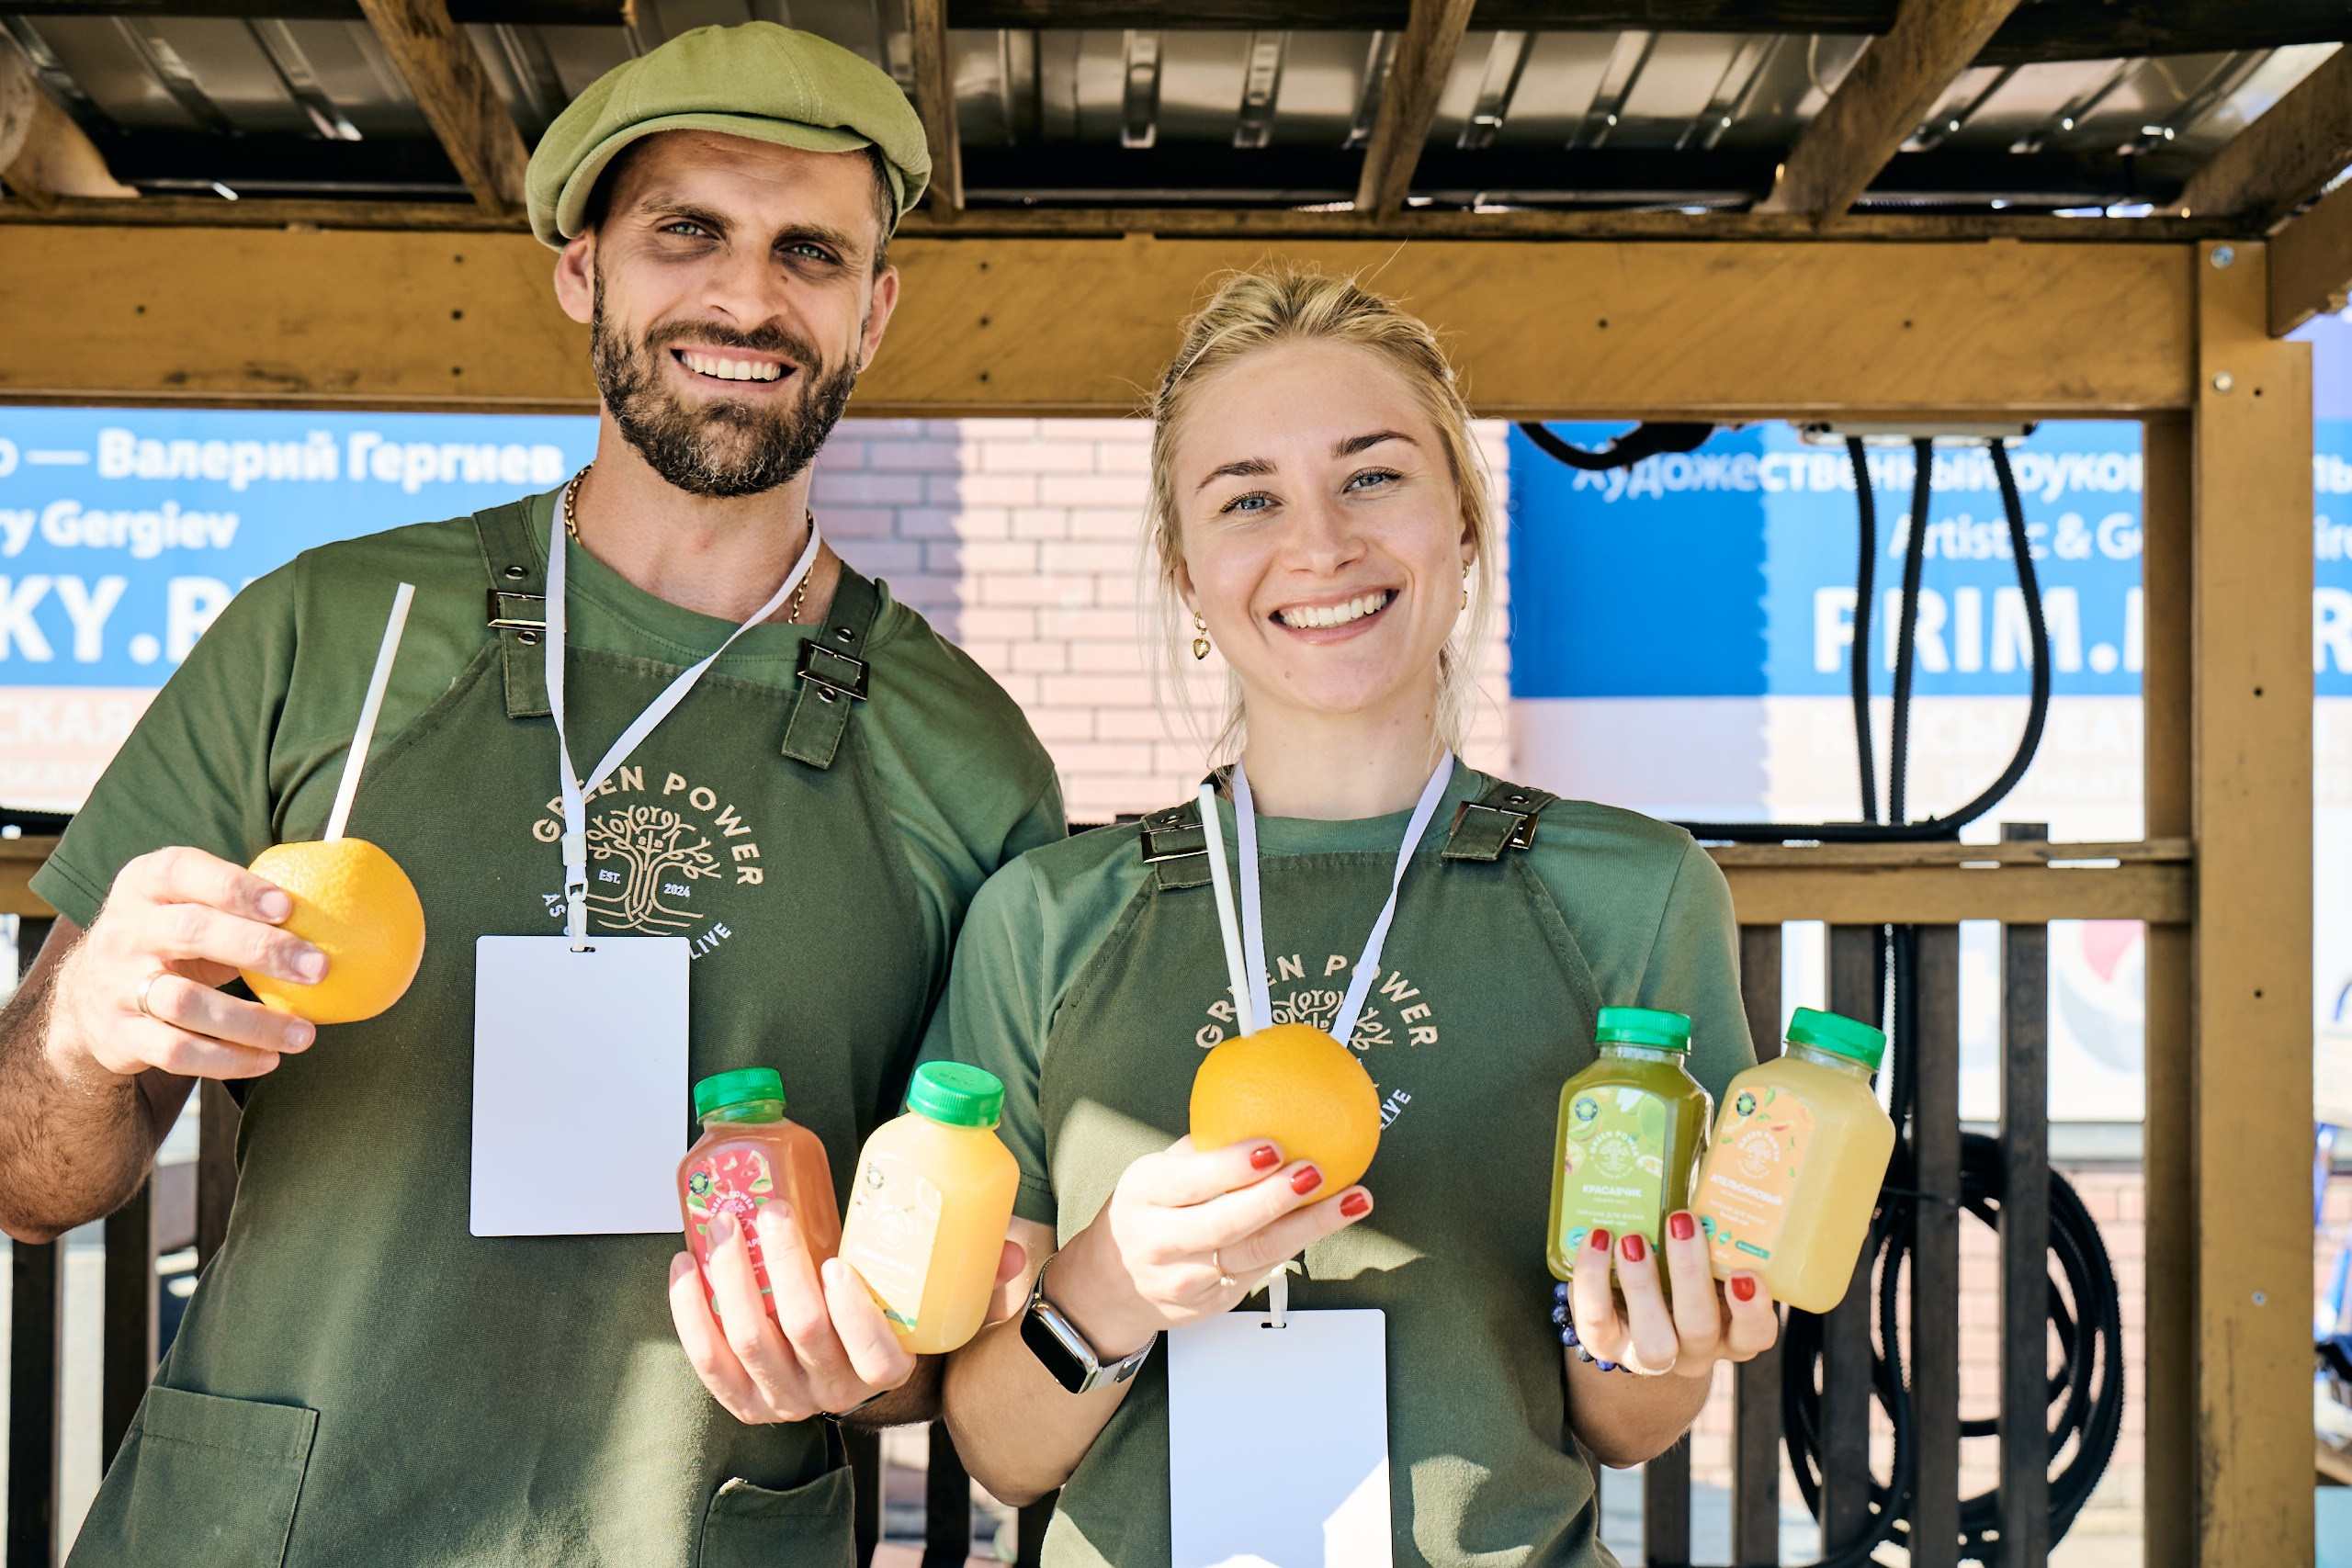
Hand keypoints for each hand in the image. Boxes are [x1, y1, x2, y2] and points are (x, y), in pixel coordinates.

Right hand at [52, 847, 321, 1081]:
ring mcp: (117, 984)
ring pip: (185, 1002)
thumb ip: (245, 901)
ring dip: (252, 1022)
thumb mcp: (189, 904)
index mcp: (145, 884)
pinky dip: (228, 1060)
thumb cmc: (174, 939)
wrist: (90, 996)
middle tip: (320, 968)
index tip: (288, 906)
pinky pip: (176, 1052)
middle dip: (260, 949)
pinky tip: (269, 1059)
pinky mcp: (120, 1035)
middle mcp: (125, 930)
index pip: (183, 871)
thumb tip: (346, 900)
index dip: (236, 886)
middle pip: (192, 931)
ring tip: (305, 1034)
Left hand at [668, 1205, 1024, 1423]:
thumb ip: (982, 1278)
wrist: (849, 1368)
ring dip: (728, 1279)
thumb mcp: (943, 1304)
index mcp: (886, 1370)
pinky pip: (708, 1362)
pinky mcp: (742, 1399)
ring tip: (722, 1226)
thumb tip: (1016, 1251)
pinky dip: (690, 1313)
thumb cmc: (894, 1319)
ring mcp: (783, 1399)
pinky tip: (686, 1266)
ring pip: (748, 1341)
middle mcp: (833, 1392)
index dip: (851, 1311)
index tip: (837, 1259)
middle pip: (800, 1331)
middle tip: (767, 1210)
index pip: (872, 1352)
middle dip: (778, 1266)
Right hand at [1047, 1135, 1371, 1359]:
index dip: (1233, 1166)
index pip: (1191, 1181)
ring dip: (1309, 1227)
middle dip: (1276, 1199)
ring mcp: (1187, 1278)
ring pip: (1254, 1255)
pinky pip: (1263, 1270)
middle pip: (1226, 1223)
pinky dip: (1299, 1243)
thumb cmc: (1145, 1213)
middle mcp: (1161, 1240)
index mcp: (1145, 1194)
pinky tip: (1331, 1221)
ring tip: (1351, 1201)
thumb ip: (1204, 1147)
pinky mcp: (1214, 1303)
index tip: (1273, 1146)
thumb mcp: (1157, 1172)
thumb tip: (1264, 1102)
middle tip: (1317, 1172)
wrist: (1114, 1285)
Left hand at [1568, 1211, 1778, 1378]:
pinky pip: (1597, 1325)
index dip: (1753, 1310)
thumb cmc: (1681, 1273)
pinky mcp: (1607, 1346)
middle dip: (1690, 1274)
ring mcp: (1650, 1354)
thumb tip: (1710, 1162)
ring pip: (1653, 1340)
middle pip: (1700, 1328)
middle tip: (1682, 1221)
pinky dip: (1594, 1281)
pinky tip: (1599, 1241)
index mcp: (1731, 1331)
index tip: (1746, 1274)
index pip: (1756, 1334)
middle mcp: (1695, 1350)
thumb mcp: (1705, 1258)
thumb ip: (1714, 1230)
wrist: (1631, 1312)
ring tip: (1633, 1238)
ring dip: (1642, 1284)